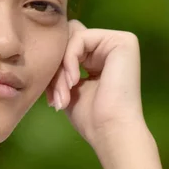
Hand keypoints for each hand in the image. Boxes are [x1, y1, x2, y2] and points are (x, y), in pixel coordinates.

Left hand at [45, 20, 145, 149]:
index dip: (54, 69)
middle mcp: (110, 46)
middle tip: (56, 96)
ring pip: (71, 39)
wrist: (110, 131)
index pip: (66, 49)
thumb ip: (60, 67)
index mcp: (100, 57)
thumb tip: (45, 53)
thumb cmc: (91, 117)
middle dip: (56, 69)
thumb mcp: (67, 87)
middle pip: (67, 41)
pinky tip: (74, 82)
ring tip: (64, 94)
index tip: (51, 98)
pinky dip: (69, 61)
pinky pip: (80, 38)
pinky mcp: (122, 40)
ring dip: (61, 70)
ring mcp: (118, 41)